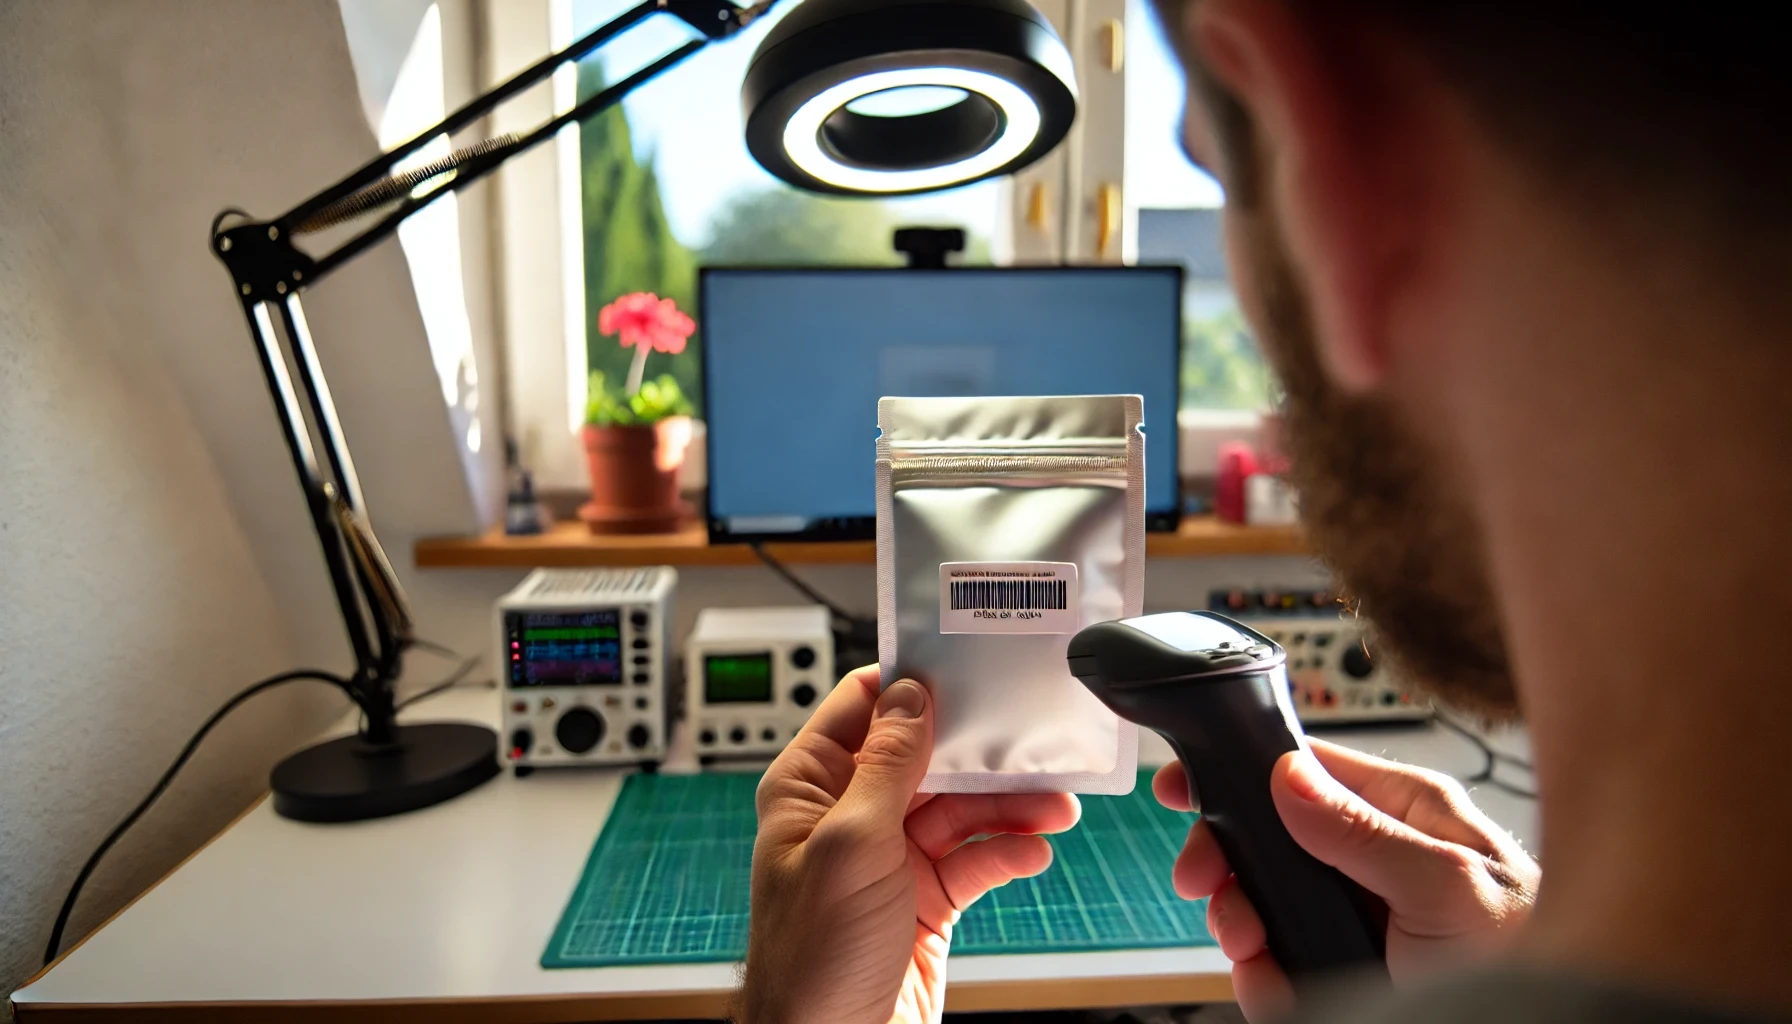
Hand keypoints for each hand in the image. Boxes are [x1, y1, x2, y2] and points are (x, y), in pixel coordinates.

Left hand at [737, 667, 1080, 1023]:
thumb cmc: (813, 959)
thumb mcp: (852, 844)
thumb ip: (886, 765)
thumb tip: (910, 694)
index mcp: (810, 787)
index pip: (862, 707)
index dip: (913, 683)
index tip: (967, 663)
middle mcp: (849, 815)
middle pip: (927, 756)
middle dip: (982, 751)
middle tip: (1035, 740)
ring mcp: (890, 858)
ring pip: (961, 809)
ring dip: (1009, 804)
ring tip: (1055, 804)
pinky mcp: (926, 899)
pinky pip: (976, 859)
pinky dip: (1008, 852)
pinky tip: (1034, 851)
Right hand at [1154, 738, 1538, 1020]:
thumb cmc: (1535, 952)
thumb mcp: (1448, 887)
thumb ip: (1365, 833)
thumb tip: (1288, 777)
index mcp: (1403, 811)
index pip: (1302, 766)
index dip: (1236, 771)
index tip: (1185, 785)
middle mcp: (1372, 855)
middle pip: (1265, 838)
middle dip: (1230, 867)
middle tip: (1211, 891)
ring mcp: (1355, 911)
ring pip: (1263, 903)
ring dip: (1242, 928)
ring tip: (1257, 951)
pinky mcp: (1344, 963)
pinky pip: (1277, 962)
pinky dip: (1264, 979)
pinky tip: (1280, 986)